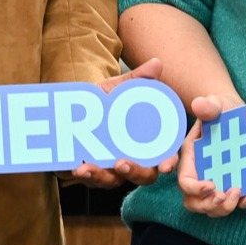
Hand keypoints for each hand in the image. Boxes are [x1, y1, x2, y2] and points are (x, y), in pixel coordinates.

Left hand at [69, 58, 178, 188]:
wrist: (77, 105)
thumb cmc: (106, 99)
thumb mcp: (118, 88)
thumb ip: (137, 78)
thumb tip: (156, 64)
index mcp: (148, 141)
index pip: (165, 155)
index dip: (168, 162)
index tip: (166, 166)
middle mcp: (134, 158)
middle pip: (143, 176)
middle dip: (135, 173)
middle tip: (122, 164)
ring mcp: (112, 168)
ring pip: (113, 181)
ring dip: (101, 177)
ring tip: (86, 169)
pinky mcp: (91, 171)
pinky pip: (90, 179)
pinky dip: (85, 175)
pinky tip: (76, 168)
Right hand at [178, 94, 245, 216]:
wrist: (235, 113)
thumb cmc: (219, 110)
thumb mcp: (214, 105)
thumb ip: (207, 107)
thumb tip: (199, 104)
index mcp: (191, 160)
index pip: (185, 182)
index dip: (194, 189)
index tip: (210, 185)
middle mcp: (203, 175)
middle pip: (197, 204)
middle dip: (210, 205)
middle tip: (225, 194)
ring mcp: (221, 182)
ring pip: (218, 208)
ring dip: (228, 206)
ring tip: (242, 190)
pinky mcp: (240, 182)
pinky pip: (243, 201)